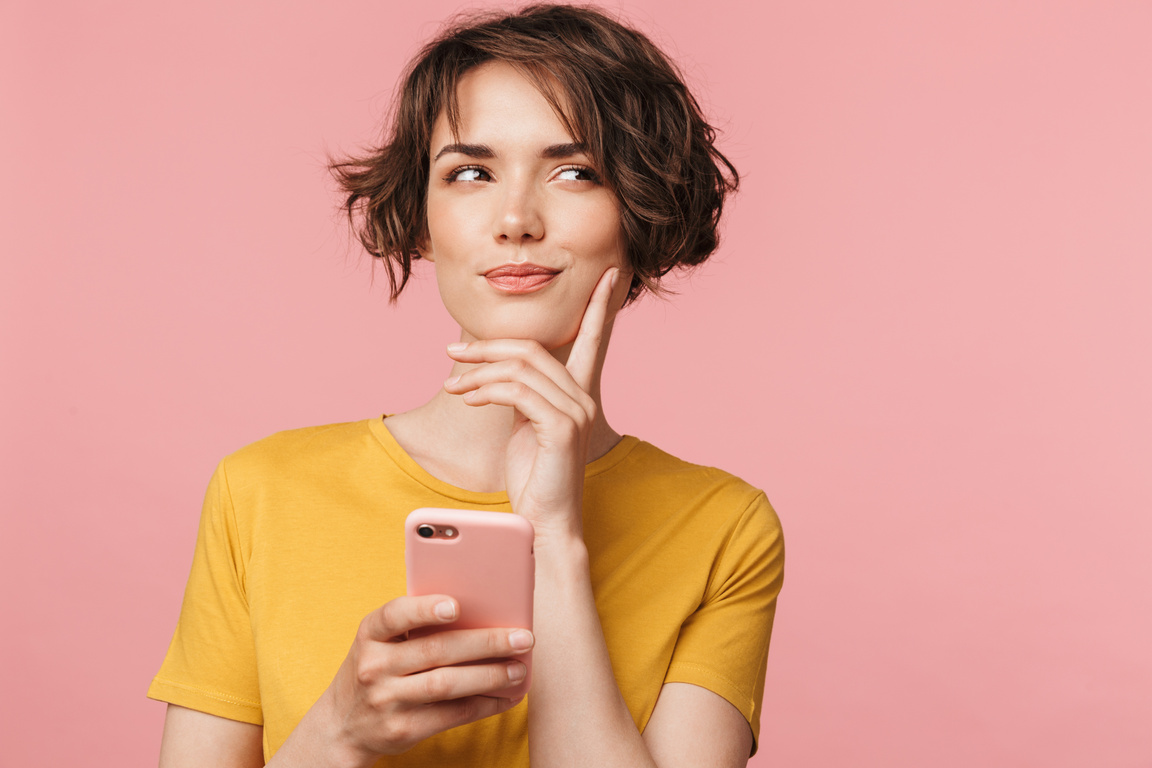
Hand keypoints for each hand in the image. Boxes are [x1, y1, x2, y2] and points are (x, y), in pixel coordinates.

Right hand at [317, 594, 532, 762]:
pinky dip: (482, 705)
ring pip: (446, 685)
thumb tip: (481, 614)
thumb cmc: (376, 668)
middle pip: (436, 650)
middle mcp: (374, 665)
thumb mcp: (380, 642)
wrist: (341, 724)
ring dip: (489, 676)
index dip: (425, 609)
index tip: (456, 606)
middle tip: (523, 638)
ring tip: (518, 670)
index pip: (394, 615)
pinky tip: (504, 697)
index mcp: (370, 634)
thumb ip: (414, 626)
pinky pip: (450, 715)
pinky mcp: (402, 729)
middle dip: (485, 642)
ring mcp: (386, 700)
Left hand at [443, 267, 621, 539]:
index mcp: (580, 393)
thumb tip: (495, 368)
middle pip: (531, 348)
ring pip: (520, 366)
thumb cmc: (533, 478)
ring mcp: (576, 412)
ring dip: (477, 371)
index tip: (610, 274)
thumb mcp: (526, 426)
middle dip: (486, 347)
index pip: (594, 339)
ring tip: (452, 384)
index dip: (600, 305)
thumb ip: (522, 394)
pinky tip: (466, 399)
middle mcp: (584, 398)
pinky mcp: (561, 427)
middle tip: (452, 353)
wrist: (545, 523)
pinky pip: (516, 391)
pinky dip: (484, 390)